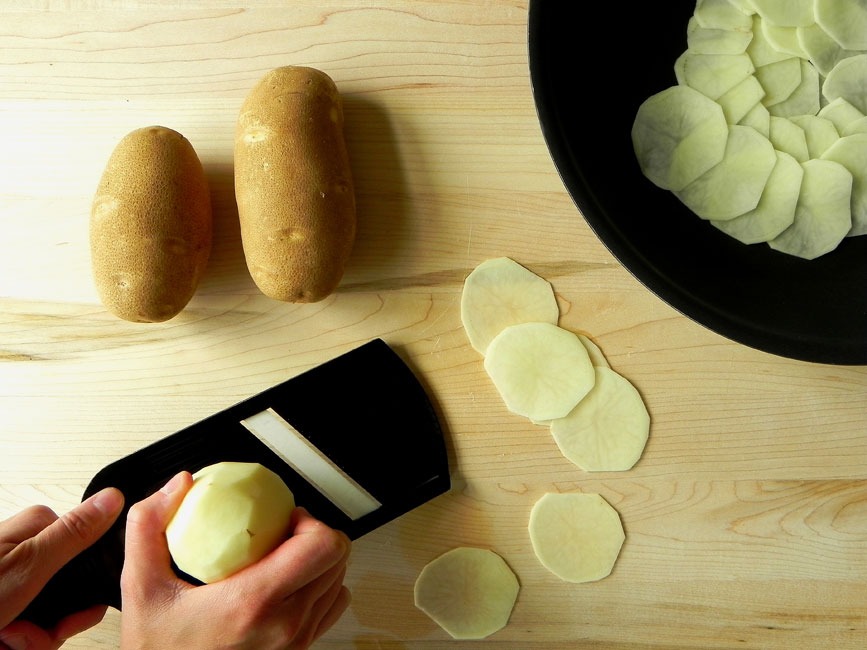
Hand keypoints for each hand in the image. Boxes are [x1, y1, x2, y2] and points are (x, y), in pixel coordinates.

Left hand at [0, 488, 124, 649]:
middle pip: (71, 590)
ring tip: (5, 640)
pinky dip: (20, 644)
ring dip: (33, 639)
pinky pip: (33, 632)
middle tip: (23, 631)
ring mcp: (15, 583)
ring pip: (53, 616)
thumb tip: (112, 498)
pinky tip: (3, 643)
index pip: (88, 550)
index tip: (72, 609)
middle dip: (53, 623)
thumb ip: (74, 533)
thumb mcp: (27, 566)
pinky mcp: (8, 608)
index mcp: (35, 530)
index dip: (84, 587)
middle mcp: (26, 554)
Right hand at [120, 472, 351, 649]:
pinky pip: (331, 608)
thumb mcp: (140, 589)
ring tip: (286, 556)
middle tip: (285, 531)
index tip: (287, 517)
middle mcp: (284, 626)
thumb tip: (178, 484)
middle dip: (316, 534)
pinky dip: (320, 588)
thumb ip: (149, 527)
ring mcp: (296, 643)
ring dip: (319, 561)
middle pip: (337, 559)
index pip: (322, 546)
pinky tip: (290, 584)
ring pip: (338, 583)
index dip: (312, 521)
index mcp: (253, 602)